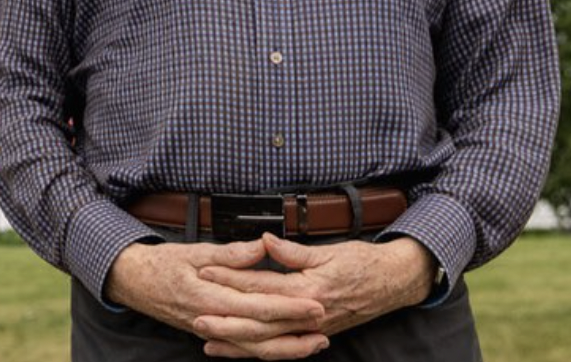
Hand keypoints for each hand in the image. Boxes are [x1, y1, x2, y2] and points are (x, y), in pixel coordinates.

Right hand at [106, 240, 329, 359]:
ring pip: (255, 348)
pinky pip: (243, 349)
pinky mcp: (211, 335)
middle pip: (262, 333)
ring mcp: (211, 332)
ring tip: (315, 343)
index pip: (259, 306)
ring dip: (287, 348)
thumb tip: (261, 247)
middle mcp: (213, 321)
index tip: (315, 302)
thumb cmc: (162, 264)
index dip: (290, 306)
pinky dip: (267, 350)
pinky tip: (285, 347)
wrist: (134, 283)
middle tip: (325, 323)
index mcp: (210, 297)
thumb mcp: (194, 251)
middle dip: (297, 330)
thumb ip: (230, 253)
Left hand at [195, 234, 434, 355]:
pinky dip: (259, 350)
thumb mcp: (328, 251)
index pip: (261, 286)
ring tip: (208, 340)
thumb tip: (264, 240)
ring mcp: (312, 329)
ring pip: (269, 342)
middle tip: (196, 316)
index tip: (205, 273)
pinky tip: (239, 349)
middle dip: (226, 321)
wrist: (393, 283)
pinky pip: (282, 348)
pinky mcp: (314, 335)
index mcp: (308, 290)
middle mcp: (308, 315)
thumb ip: (293, 251)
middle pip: (260, 321)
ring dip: (238, 342)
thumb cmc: (361, 263)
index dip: (231, 279)